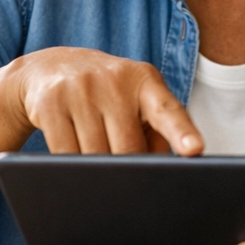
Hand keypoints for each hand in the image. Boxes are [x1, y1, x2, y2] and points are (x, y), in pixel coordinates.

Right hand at [4, 47, 203, 155]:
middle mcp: (114, 81)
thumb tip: (169, 171)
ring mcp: (80, 89)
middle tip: (126, 177)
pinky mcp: (50, 103)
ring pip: (94, 157)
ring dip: (97, 171)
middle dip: (128, 170)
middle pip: (127, 149)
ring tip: (95, 159)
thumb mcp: (136, 101)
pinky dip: (71, 167)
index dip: (182, 132)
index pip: (168, 110)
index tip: (195, 149)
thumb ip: (158, 132)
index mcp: (145, 81)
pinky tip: (71, 158)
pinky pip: (64, 154)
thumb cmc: (106, 92)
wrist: (49, 68)